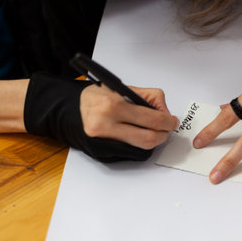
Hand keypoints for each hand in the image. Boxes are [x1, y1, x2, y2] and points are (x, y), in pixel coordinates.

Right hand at [24, 72, 177, 161]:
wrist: (69, 110)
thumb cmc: (96, 97)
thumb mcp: (121, 88)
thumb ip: (147, 97)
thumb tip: (165, 112)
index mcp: (113, 106)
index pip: (151, 119)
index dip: (168, 121)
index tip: (172, 120)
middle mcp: (106, 126)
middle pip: (149, 139)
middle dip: (164, 134)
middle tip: (168, 128)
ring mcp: (103, 142)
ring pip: (142, 149)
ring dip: (154, 140)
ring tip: (155, 131)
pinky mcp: (102, 152)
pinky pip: (131, 153)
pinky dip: (141, 146)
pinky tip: (140, 136)